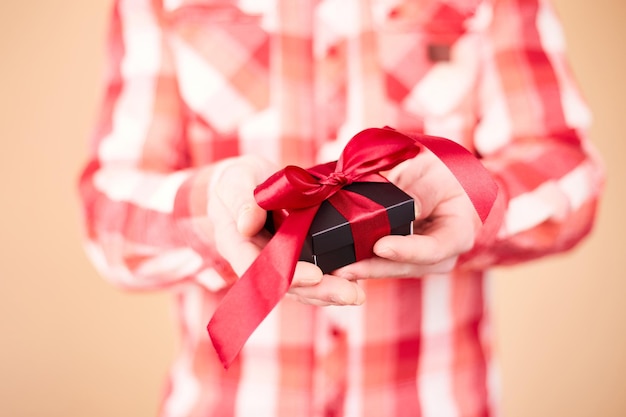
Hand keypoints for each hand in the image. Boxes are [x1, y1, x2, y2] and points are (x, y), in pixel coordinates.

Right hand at [207, 155, 363, 305]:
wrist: (244, 180)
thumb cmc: (236, 178)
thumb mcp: (236, 179)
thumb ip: (240, 199)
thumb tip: (247, 224)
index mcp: (235, 242)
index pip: (257, 268)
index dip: (286, 275)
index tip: (316, 275)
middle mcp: (255, 258)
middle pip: (285, 284)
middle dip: (319, 291)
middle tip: (352, 294)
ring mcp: (275, 260)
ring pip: (301, 285)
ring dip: (329, 291)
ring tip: (357, 294)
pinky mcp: (292, 256)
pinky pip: (311, 272)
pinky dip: (332, 278)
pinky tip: (355, 279)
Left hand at [333, 148, 481, 279]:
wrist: (441, 180)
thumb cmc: (442, 174)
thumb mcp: (434, 174)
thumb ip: (419, 193)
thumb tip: (401, 211)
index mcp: (458, 234)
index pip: (434, 248)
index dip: (406, 250)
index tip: (380, 246)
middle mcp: (441, 256)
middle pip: (406, 266)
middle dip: (373, 268)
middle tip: (344, 269)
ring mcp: (420, 261)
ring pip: (389, 269)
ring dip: (362, 270)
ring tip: (335, 270)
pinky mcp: (400, 258)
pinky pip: (380, 263)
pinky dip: (359, 263)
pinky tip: (338, 265)